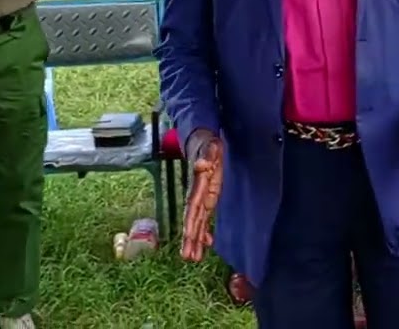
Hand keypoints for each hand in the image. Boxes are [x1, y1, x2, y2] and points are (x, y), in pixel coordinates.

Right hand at [180, 130, 223, 261]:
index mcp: (200, 185)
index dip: (191, 222)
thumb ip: (207, 155)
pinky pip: (205, 217)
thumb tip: (202, 164)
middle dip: (191, 238)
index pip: (193, 206)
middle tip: (188, 257)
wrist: (203, 141)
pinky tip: (206, 243)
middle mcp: (199, 194)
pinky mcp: (208, 198)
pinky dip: (205, 230)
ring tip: (194, 257)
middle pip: (193, 219)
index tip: (188, 236)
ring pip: (198, 222)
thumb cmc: (208, 144)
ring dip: (196, 239)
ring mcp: (203, 197)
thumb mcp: (210, 147)